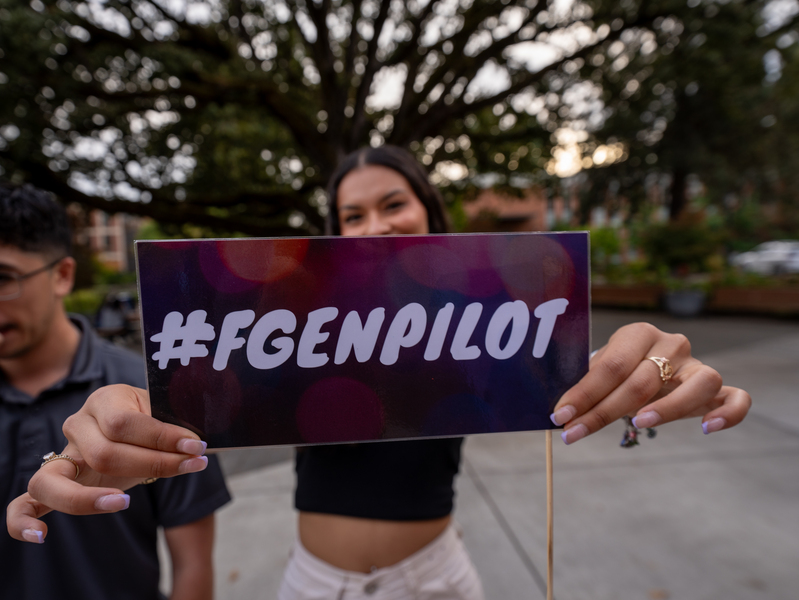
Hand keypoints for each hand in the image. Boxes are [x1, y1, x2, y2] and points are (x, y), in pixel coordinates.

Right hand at [6, 385, 207, 542]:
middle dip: (153, 465)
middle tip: (191, 466)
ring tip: (124, 502)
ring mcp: (61, 456)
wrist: (138, 428)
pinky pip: (25, 504)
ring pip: (56, 481)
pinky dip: (24, 521)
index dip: (163, 438)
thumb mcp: (167, 413)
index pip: (126, 423)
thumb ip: (178, 425)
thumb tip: (200, 444)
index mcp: (106, 400)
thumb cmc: (155, 420)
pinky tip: (40, 536)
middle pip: (104, 454)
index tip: (197, 448)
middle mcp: (78, 425)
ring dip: (91, 498)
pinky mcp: (53, 484)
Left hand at [550, 323, 751, 443]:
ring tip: (637, 423)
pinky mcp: (717, 389)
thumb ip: (585, 383)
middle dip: (603, 411)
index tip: (560, 416)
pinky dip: (728, 414)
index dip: (583, 393)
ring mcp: (697, 366)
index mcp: (638, 333)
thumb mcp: (600, 368)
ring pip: (697, 384)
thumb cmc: (617, 370)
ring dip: (667, 407)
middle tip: (574, 433)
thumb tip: (556, 412)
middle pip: (642, 381)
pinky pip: (736, 398)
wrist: (644, 365)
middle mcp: (672, 344)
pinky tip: (707, 429)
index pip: (610, 366)